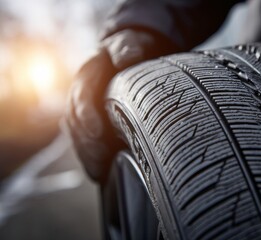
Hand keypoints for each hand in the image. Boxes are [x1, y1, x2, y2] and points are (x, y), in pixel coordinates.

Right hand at [66, 30, 157, 181]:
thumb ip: (128, 48)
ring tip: (99, 171)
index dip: (86, 112)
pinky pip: (87, 143)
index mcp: (89, 73)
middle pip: (76, 120)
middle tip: (101, 159)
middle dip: (86, 141)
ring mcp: (85, 111)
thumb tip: (129, 57)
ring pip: (79, 135)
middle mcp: (82, 94)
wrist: (133, 57)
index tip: (96, 130)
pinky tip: (100, 173)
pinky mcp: (93, 125)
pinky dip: (92, 159)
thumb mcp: (133, 43)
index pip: (82, 93)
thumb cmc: (134, 50)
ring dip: (87, 154)